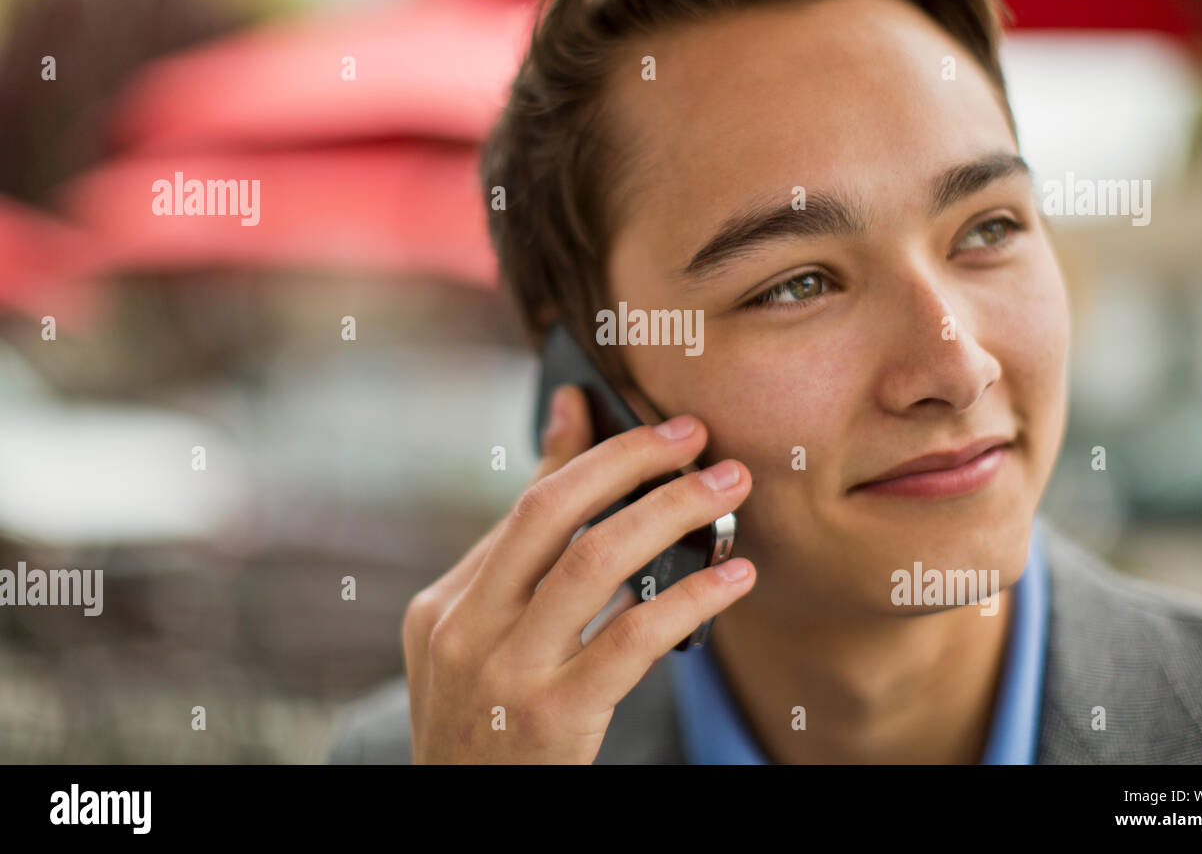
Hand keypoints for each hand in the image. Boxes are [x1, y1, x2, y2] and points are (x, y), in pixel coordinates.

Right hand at [402, 383, 754, 762]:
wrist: (465, 822)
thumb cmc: (493, 725)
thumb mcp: (486, 641)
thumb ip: (528, 546)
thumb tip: (569, 412)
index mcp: (445, 605)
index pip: (528, 509)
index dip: (596, 456)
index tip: (655, 426)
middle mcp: (464, 629)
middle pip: (550, 511)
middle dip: (629, 460)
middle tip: (694, 436)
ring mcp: (506, 672)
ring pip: (594, 560)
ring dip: (670, 511)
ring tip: (727, 489)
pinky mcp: (554, 715)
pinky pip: (633, 637)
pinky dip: (690, 597)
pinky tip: (733, 579)